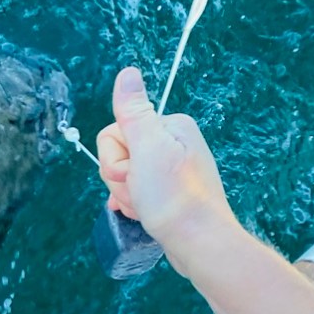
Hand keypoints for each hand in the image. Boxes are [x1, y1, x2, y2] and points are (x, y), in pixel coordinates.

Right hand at [95, 67, 238, 269]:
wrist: (198, 242)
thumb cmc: (173, 197)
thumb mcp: (148, 148)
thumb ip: (133, 111)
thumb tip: (128, 71)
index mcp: (170, 126)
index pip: (115, 133)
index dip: (116, 158)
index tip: (137, 173)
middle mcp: (173, 142)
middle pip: (118, 154)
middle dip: (121, 179)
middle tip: (142, 192)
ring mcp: (171, 168)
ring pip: (124, 176)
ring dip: (127, 194)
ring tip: (146, 206)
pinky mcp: (169, 191)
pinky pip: (135, 191)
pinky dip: (133, 204)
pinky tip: (143, 213)